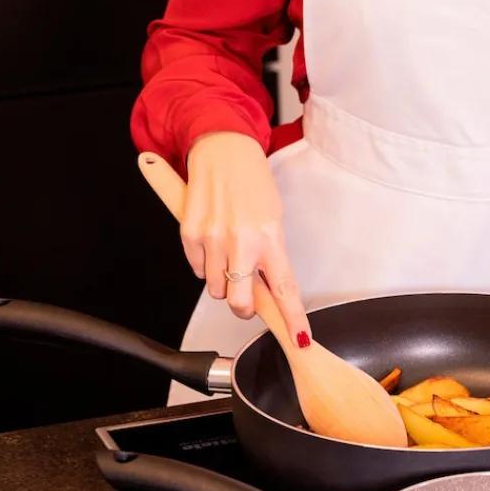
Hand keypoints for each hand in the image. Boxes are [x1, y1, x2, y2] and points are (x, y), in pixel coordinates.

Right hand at [182, 132, 310, 346]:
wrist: (224, 151)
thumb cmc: (253, 184)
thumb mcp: (274, 218)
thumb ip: (271, 255)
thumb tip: (268, 290)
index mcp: (270, 238)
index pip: (285, 289)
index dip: (293, 319)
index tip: (300, 340)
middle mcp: (241, 241)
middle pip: (239, 302)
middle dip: (243, 306)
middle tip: (247, 294)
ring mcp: (212, 238)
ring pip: (216, 288)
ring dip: (223, 280)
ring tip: (229, 251)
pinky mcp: (189, 233)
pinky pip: (197, 269)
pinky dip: (205, 263)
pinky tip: (212, 240)